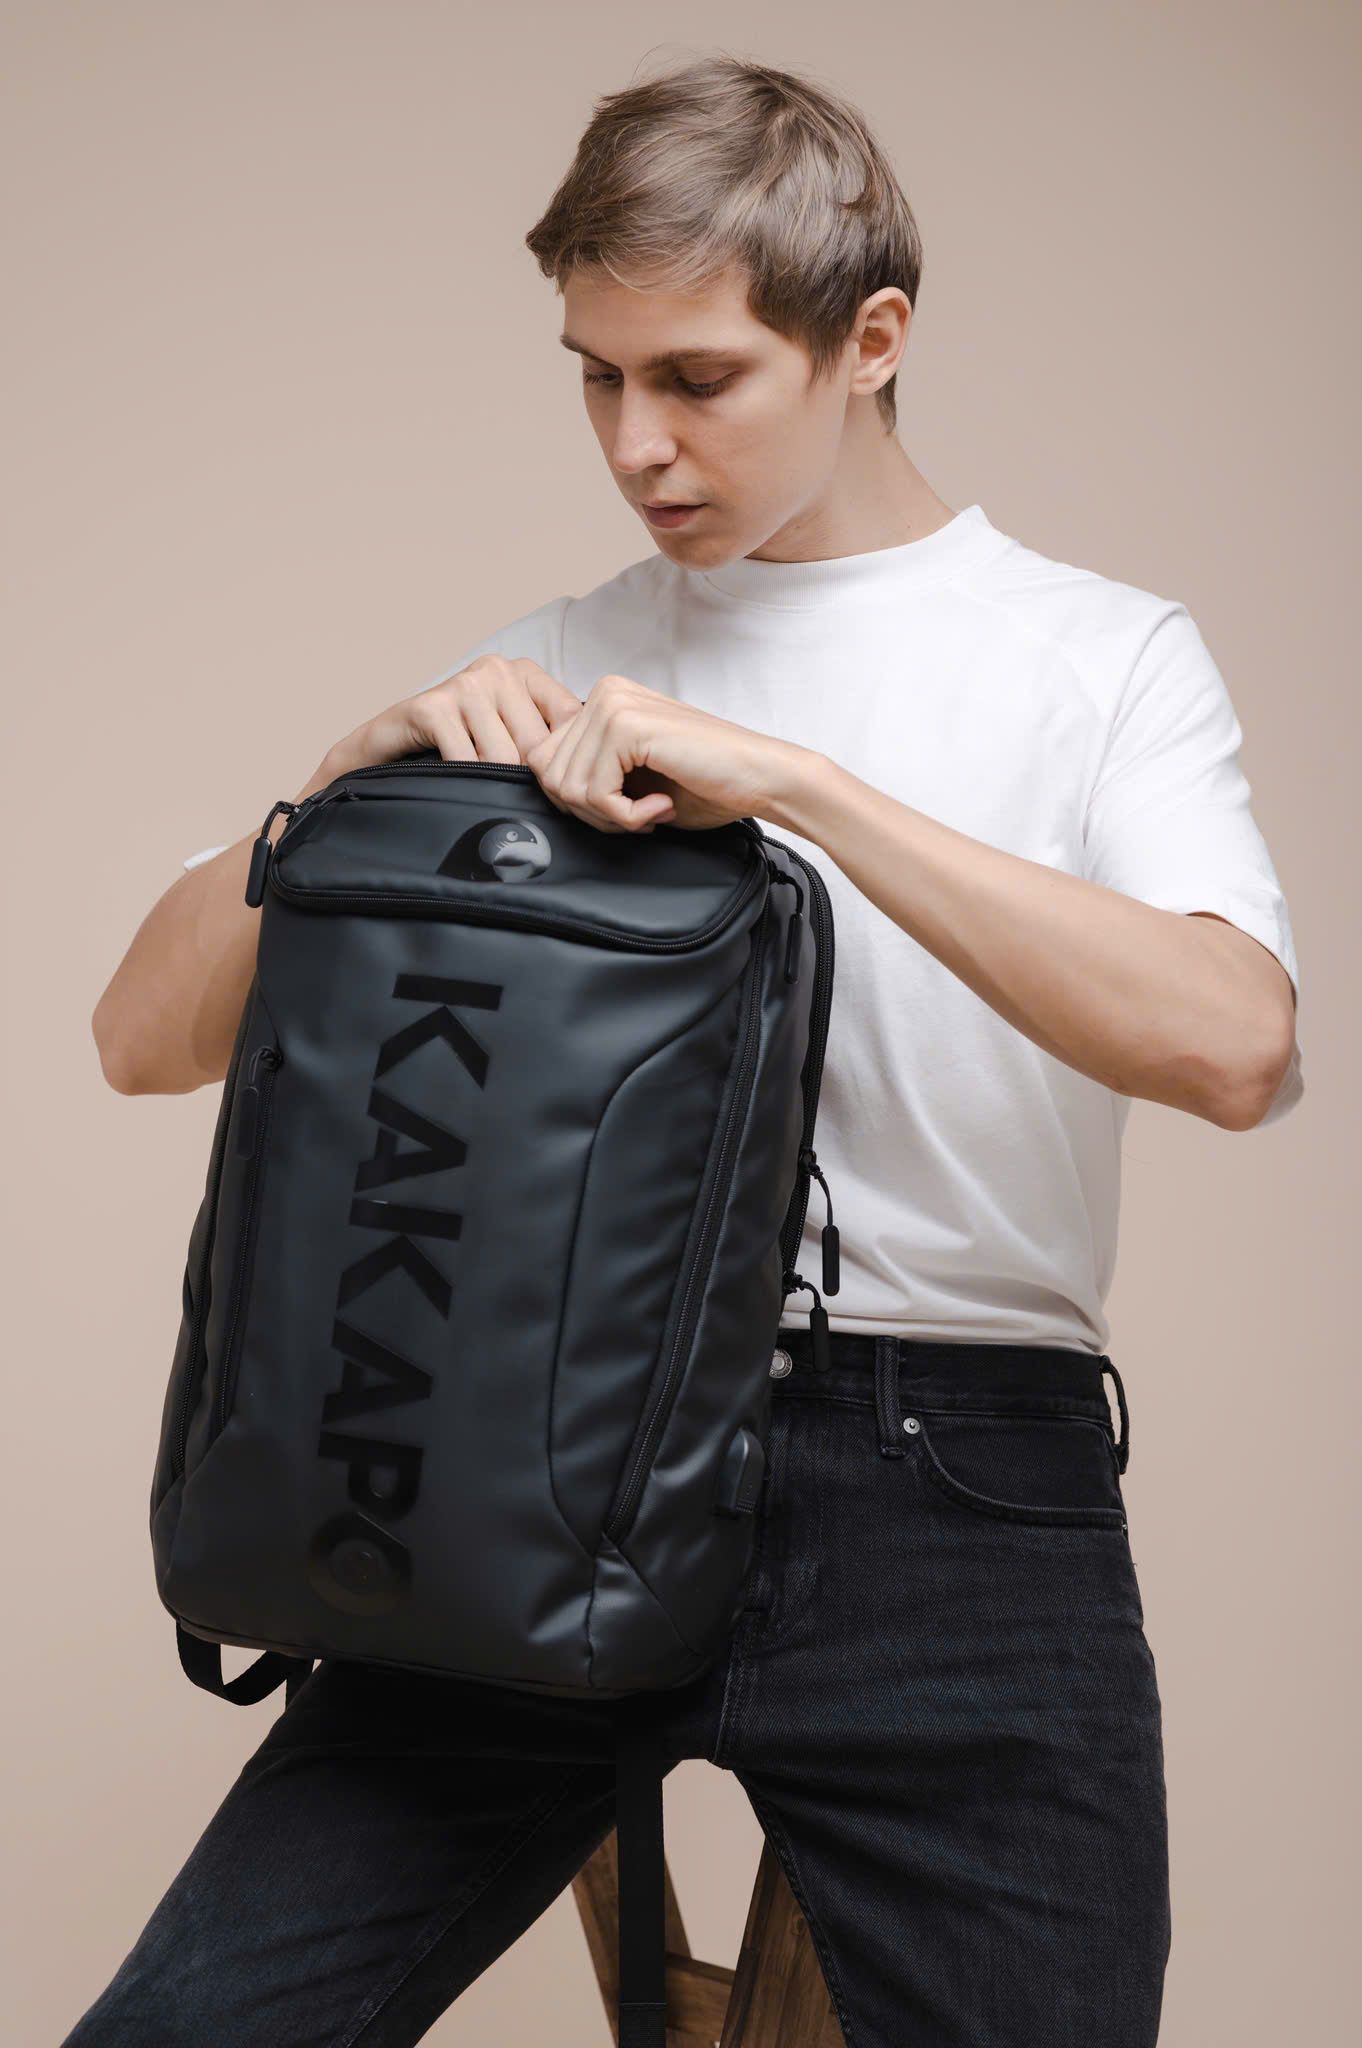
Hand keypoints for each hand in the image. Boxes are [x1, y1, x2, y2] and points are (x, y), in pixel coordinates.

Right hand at [295, 656, 583, 799]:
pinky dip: (464, 783)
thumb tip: (596, 773)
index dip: (566, 762)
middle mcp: (498, 670)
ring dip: (494, 785)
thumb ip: (547, 743)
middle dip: (528, 782)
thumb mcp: (510, 737)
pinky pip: (467, 761)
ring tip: (483, 790)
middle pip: (537, 746)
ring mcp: (464, 684)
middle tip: (518, 802)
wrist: (386, 749)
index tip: (560, 792)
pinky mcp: (433, 705)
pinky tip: (455, 783)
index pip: (570, 720)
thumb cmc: (456, 749)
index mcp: (525, 673)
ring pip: (504, 758)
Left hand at [522, 673, 787, 833]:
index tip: (624, 810)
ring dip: (610, 817)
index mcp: (601, 701)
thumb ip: (587, 776)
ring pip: (566, 786)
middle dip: (589, 812)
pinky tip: (660, 807)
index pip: (543, 761)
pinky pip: (594, 792)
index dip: (577, 802)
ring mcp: (612, 705)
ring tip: (651, 812)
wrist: (760, 778)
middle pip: (548, 774)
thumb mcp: (630, 779)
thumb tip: (545, 791)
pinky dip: (626, 816)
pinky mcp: (626, 725)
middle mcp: (603, 693)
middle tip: (637, 816)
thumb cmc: (705, 784)